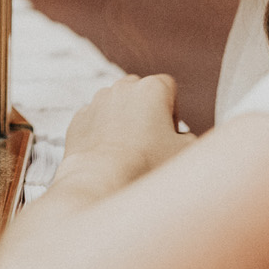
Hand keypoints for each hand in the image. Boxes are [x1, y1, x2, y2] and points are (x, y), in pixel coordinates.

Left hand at [57, 74, 193, 194]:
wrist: (101, 182)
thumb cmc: (146, 166)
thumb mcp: (185, 153)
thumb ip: (190, 137)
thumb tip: (183, 138)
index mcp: (152, 88)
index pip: (169, 87)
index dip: (173, 110)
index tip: (170, 133)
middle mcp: (122, 87)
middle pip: (140, 91)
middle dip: (146, 111)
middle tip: (151, 142)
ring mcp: (97, 101)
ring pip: (115, 104)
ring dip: (123, 120)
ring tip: (128, 151)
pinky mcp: (78, 119)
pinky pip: (95, 120)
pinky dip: (101, 132)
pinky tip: (109, 156)